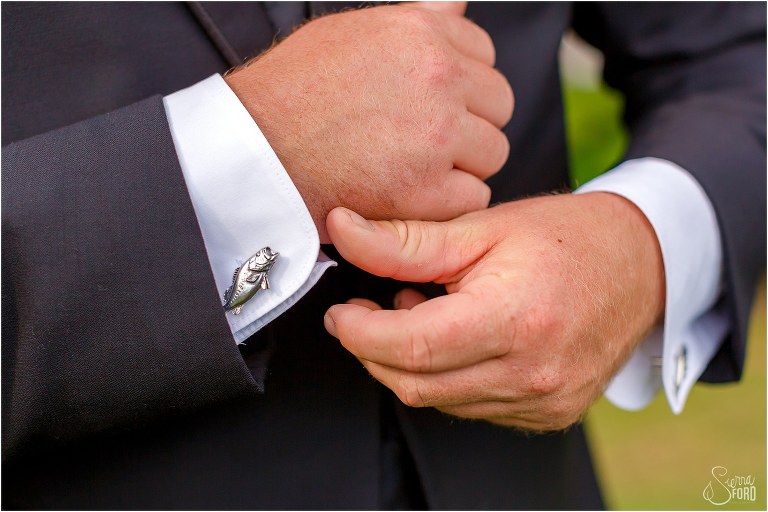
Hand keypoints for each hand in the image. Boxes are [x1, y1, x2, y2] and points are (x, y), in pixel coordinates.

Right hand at [225, 2, 512, 241]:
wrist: (254, 152)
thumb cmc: (290, 94)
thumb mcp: (351, 32)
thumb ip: (415, 20)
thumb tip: (456, 4)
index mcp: (421, 34)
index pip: (485, 55)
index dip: (463, 84)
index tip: (438, 103)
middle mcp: (437, 77)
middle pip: (498, 106)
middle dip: (470, 123)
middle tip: (427, 140)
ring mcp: (436, 134)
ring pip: (491, 154)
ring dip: (462, 165)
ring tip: (414, 168)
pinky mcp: (426, 189)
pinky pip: (472, 197)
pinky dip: (447, 202)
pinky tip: (411, 194)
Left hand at [323, 193, 664, 429]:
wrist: (641, 264)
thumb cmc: (565, 238)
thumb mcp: (482, 228)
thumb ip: (406, 242)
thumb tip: (342, 230)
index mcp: (515, 319)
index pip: (410, 347)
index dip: (360, 333)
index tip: (341, 312)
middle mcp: (532, 372)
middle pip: (417, 384)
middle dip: (374, 351)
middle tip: (366, 311)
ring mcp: (544, 400)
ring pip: (440, 399)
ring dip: (411, 362)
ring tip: (421, 311)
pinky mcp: (550, 412)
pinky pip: (472, 405)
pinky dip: (447, 376)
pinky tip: (454, 336)